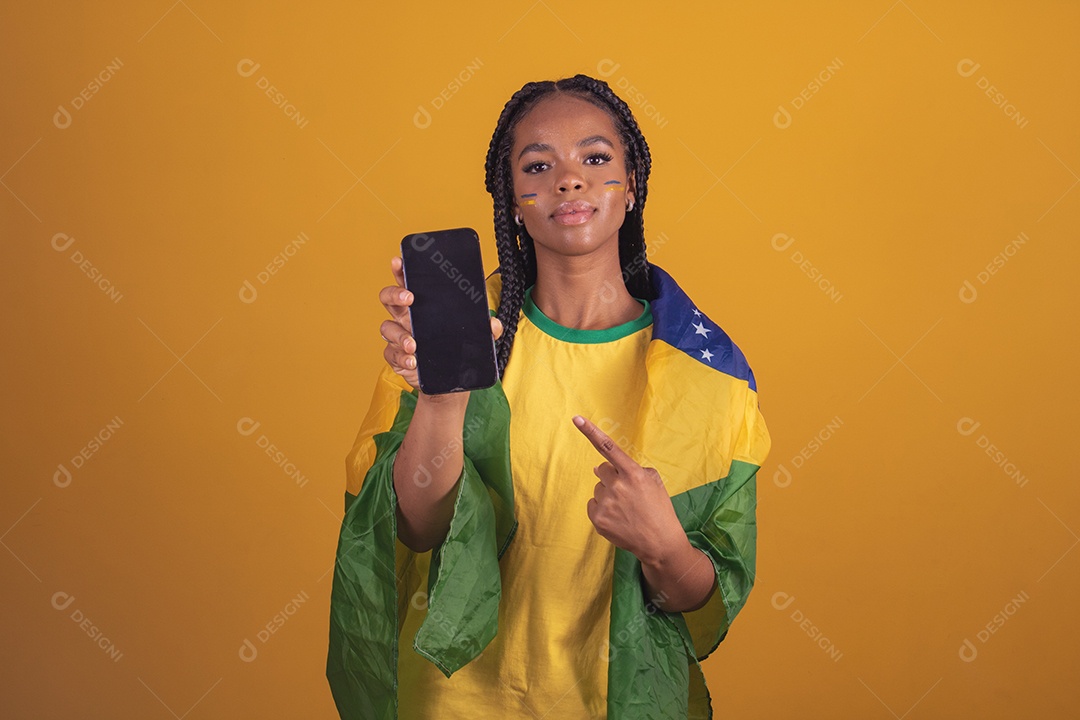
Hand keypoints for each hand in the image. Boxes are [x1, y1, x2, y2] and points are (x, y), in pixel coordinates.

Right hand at [378, 257, 502, 391]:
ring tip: (414, 345)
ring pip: (387, 328)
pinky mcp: (396, 357)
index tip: (399, 261)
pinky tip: (412, 361)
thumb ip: (484, 329)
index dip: (400, 270)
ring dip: (400, 335)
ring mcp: (399, 337)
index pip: (407, 282)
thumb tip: (494, 323)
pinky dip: (401, 357)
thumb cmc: (454, 351)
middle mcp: (406, 318)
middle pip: (389, 298)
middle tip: (409, 298)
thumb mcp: (473, 337)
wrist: (448, 384)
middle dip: (395, 294)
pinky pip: (391, 354)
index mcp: (422, 306)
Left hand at [572, 415, 683, 564]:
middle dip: (611, 477)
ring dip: (608, 494)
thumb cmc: (658, 508)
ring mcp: (606, 503)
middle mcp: (618, 486)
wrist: (659, 542)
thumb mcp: (653, 481)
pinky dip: (602, 508)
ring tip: (626, 509)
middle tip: (627, 492)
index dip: (590, 431)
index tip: (576, 418)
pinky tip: (617, 517)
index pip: (608, 447)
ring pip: (598, 488)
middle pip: (601, 470)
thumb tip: (598, 467)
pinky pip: (592, 503)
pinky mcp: (598, 519)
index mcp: (633, 473)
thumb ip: (629, 468)